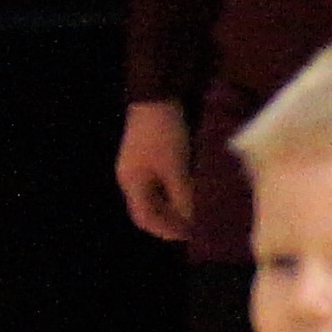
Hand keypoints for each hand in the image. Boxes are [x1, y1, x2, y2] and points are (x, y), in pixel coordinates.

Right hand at [113, 99, 196, 244]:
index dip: (166, 230)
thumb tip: (192, 221)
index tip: (191, 235)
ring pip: (158, 196)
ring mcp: (141, 166)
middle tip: (198, 226)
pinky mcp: (152, 155)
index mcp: (132, 183)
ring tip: (200, 211)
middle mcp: (132, 177)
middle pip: (150, 209)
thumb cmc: (164, 134)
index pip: (145, 218)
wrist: (158, 96)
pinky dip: (177, 190)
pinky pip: (163, 182)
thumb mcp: (175, 168)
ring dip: (177, 205)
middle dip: (172, 220)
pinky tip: (195, 191)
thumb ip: (182, 196)